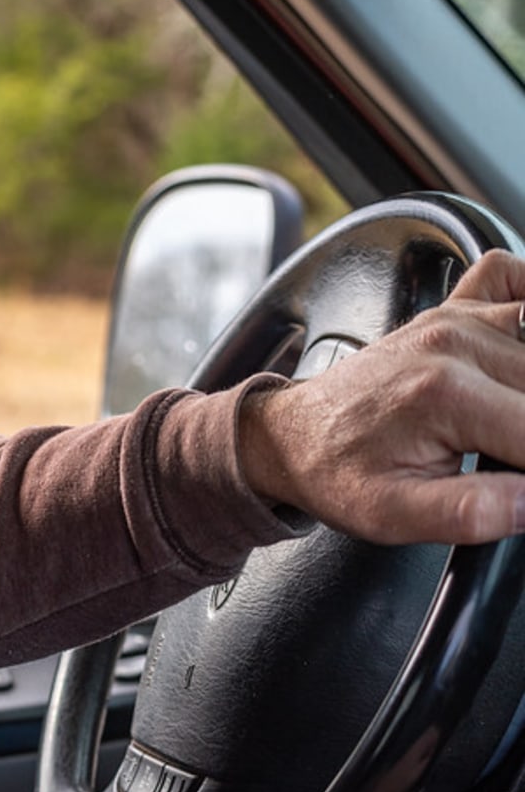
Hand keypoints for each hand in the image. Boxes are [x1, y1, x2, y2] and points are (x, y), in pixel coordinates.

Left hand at [239, 249, 524, 544]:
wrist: (290, 437)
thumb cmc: (336, 473)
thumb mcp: (393, 514)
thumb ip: (471, 512)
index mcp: (447, 395)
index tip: (519, 484)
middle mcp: (455, 344)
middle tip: (500, 456)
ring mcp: (455, 319)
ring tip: (503, 424)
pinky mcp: (452, 310)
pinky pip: (510, 277)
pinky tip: (520, 356)